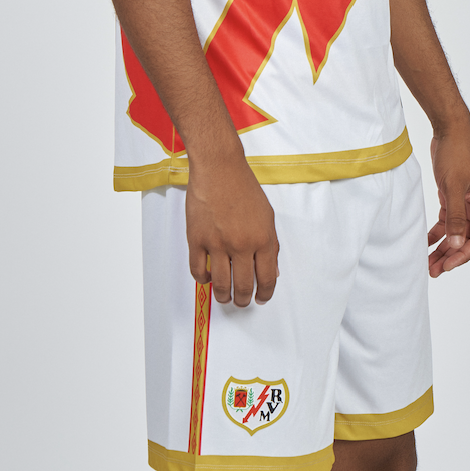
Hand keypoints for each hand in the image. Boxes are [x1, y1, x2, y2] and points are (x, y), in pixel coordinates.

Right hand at [186, 156, 279, 306]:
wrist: (219, 169)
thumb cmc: (243, 188)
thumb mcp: (267, 216)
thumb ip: (270, 244)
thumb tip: (272, 269)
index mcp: (263, 239)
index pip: (267, 278)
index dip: (265, 293)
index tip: (261, 298)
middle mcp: (241, 245)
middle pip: (243, 286)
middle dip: (243, 300)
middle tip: (241, 301)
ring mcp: (217, 243)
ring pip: (220, 284)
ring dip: (223, 295)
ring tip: (224, 297)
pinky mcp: (197, 239)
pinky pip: (198, 270)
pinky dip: (202, 280)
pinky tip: (207, 279)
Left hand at [427, 119, 469, 275]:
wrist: (450, 130)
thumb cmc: (456, 154)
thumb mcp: (453, 188)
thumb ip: (455, 217)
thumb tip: (456, 243)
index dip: (463, 255)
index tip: (447, 266)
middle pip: (466, 239)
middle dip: (451, 256)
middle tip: (433, 270)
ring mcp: (465, 201)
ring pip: (455, 232)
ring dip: (443, 247)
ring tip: (428, 262)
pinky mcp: (453, 196)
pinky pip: (447, 220)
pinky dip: (437, 232)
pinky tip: (426, 241)